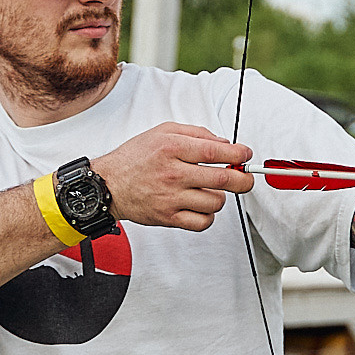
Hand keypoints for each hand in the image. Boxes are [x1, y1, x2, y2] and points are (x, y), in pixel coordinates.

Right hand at [89, 124, 253, 231]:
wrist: (108, 184)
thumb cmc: (135, 158)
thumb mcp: (162, 132)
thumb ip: (195, 134)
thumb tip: (224, 143)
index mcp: (173, 148)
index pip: (216, 152)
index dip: (239, 154)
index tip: (246, 155)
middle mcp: (173, 174)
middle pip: (223, 179)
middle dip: (244, 179)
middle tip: (246, 178)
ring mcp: (171, 198)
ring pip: (215, 202)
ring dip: (220, 196)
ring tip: (211, 190)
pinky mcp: (168, 217)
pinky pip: (202, 222)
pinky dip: (208, 216)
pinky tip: (202, 206)